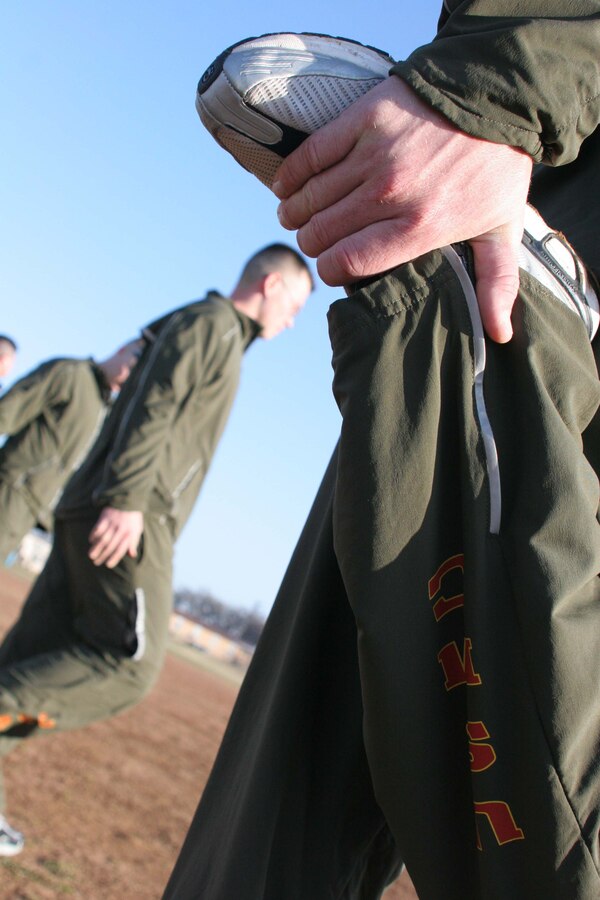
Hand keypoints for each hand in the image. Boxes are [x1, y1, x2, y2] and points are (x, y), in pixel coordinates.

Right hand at [88, 507, 143, 568]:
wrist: (128, 499)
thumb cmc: (133, 518)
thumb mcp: (137, 530)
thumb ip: (134, 542)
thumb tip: (132, 555)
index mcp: (130, 533)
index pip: (121, 548)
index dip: (115, 557)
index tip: (108, 565)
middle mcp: (121, 529)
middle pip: (110, 545)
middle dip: (103, 555)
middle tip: (96, 562)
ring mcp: (112, 522)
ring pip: (103, 538)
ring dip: (96, 547)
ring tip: (91, 556)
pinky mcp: (105, 516)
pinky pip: (98, 527)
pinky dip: (94, 534)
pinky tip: (91, 541)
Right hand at [273, 77, 532, 342]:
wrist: (496, 95)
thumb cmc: (498, 168)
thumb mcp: (503, 229)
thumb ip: (497, 282)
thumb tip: (499, 336)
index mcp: (419, 227)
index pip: (349, 263)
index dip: (332, 271)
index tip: (334, 269)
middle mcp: (391, 194)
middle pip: (323, 233)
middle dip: (313, 244)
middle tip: (317, 241)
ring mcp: (373, 155)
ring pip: (311, 198)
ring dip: (296, 213)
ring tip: (295, 218)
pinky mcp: (362, 120)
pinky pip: (310, 155)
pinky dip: (291, 175)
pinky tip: (285, 187)